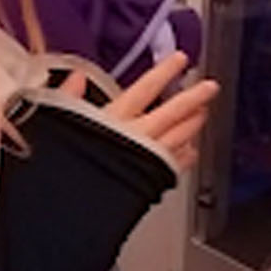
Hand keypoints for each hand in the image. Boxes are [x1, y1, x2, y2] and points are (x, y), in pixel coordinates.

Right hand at [58, 51, 217, 169]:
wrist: (70, 209)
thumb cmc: (64, 167)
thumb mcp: (60, 124)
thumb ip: (69, 98)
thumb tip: (76, 77)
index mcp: (113, 119)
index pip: (145, 89)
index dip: (165, 72)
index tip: (181, 60)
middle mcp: (134, 137)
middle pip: (171, 111)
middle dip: (193, 97)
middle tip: (210, 87)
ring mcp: (145, 160)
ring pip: (177, 137)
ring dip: (193, 124)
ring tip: (204, 114)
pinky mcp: (149, 182)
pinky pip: (173, 166)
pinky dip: (185, 156)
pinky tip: (192, 151)